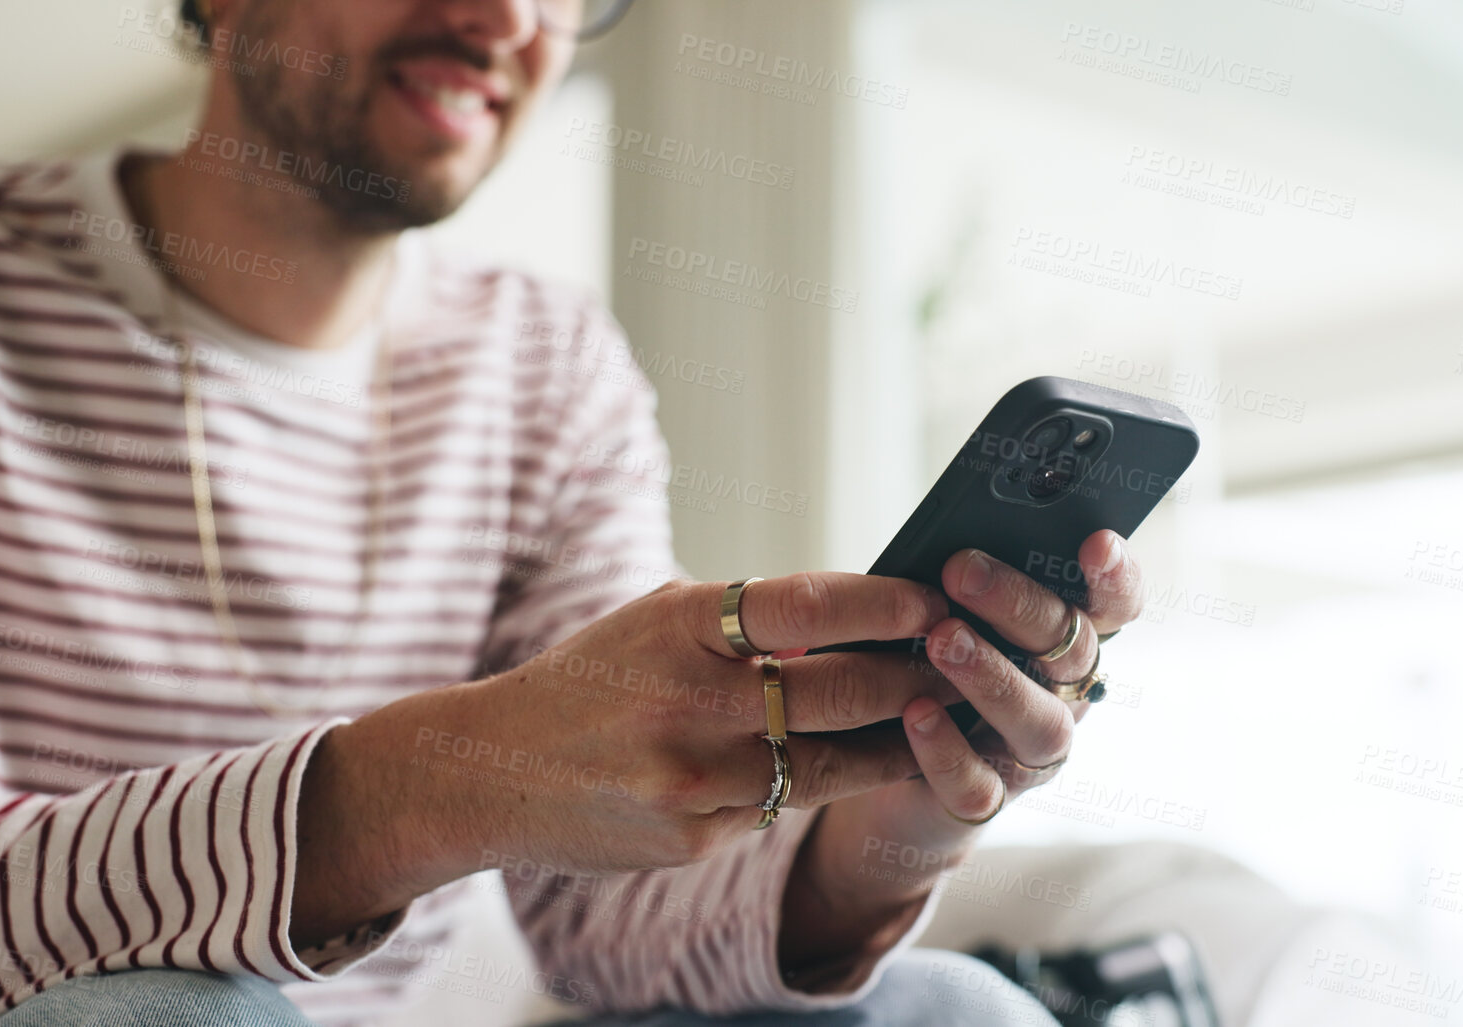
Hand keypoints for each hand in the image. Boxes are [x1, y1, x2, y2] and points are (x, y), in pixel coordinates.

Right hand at [292, 570, 966, 943]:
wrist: (495, 773)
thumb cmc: (593, 680)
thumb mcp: (657, 623)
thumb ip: (749, 622)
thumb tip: (869, 615)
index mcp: (677, 627)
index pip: (809, 604)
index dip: (887, 600)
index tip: (938, 595)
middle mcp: (688, 702)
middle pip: (842, 688)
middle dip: (917, 673)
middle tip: (967, 660)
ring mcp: (694, 779)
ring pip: (835, 761)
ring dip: (899, 738)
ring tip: (942, 714)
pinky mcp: (698, 838)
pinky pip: (786, 806)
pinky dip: (825, 782)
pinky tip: (860, 763)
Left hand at [790, 530, 1145, 919]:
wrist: (881, 761)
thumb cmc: (919, 662)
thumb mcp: (939, 612)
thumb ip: (958, 584)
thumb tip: (944, 539)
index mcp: (1063, 641)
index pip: (1114, 606)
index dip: (1115, 577)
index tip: (1096, 541)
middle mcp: (1063, 697)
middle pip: (1071, 651)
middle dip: (1018, 605)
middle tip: (960, 569)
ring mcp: (1030, 754)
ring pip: (1041, 723)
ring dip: (993, 677)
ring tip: (941, 640)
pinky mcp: (985, 800)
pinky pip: (979, 785)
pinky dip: (946, 749)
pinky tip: (914, 714)